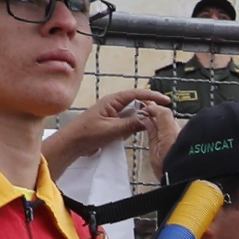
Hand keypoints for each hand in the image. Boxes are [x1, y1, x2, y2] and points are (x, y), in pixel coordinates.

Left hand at [45, 89, 179, 177]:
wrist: (72, 144)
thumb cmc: (88, 134)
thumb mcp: (112, 129)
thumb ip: (131, 124)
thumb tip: (149, 119)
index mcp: (112, 101)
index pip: (136, 94)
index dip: (152, 96)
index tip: (166, 100)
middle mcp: (113, 105)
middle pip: (136, 102)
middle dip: (149, 107)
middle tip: (161, 114)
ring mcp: (113, 114)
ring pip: (133, 113)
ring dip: (141, 117)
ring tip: (152, 123)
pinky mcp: (112, 123)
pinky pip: (128, 121)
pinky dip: (134, 125)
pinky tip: (137, 131)